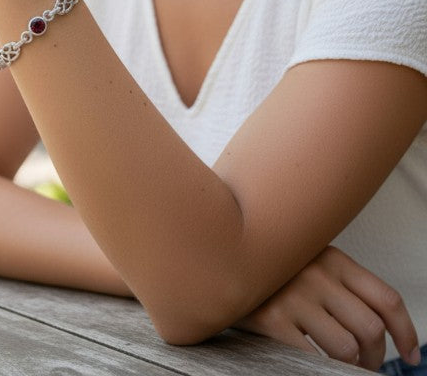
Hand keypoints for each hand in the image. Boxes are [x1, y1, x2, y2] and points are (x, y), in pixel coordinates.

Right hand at [235, 246, 419, 370]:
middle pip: (370, 329)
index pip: (386, 300)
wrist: (215, 257)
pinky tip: (313, 363)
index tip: (409, 355)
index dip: (407, 333)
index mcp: (332, 257)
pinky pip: (312, 358)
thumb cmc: (269, 268)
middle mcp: (316, 274)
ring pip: (347, 348)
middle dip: (375, 358)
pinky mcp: (271, 318)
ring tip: (338, 365)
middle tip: (366, 366)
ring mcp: (293, 296)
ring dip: (349, 367)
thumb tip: (382, 326)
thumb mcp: (307, 261)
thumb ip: (339, 281)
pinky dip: (321, 369)